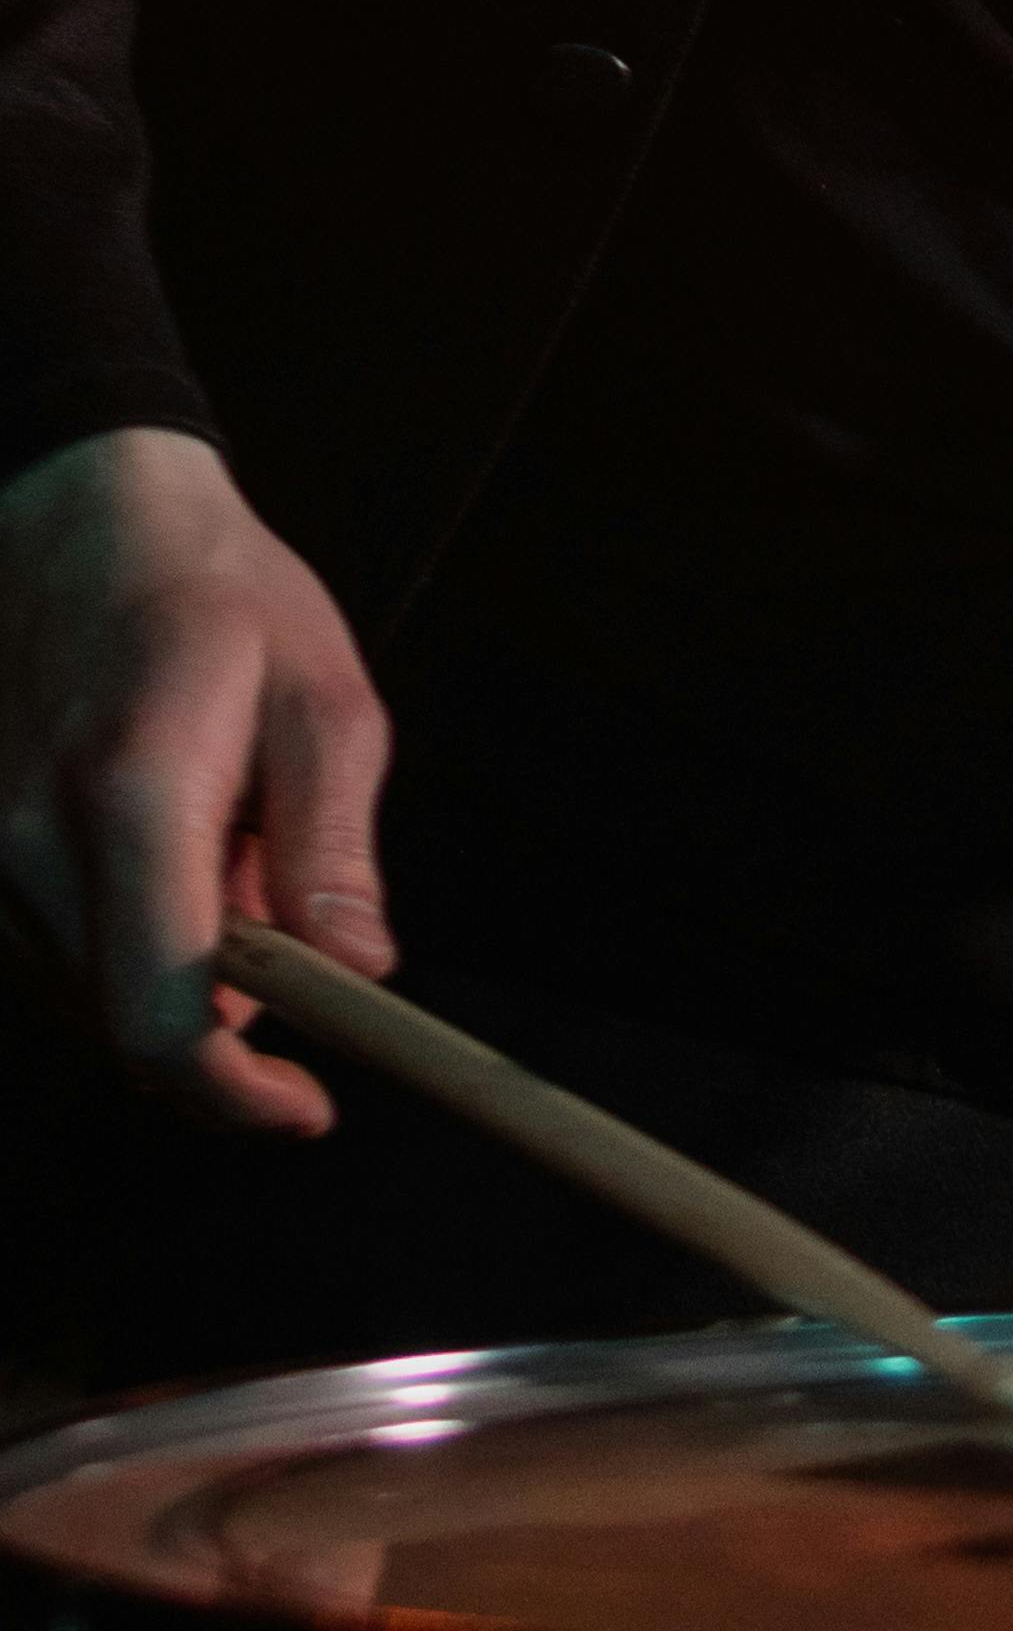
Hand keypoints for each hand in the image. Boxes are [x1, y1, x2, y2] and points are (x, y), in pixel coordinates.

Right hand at [0, 426, 394, 1129]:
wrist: (83, 522)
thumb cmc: (221, 600)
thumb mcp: (322, 702)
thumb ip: (334, 846)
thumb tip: (362, 971)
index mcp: (132, 799)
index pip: (160, 1019)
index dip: (235, 1096)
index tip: (305, 1108)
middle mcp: (32, 842)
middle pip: (126, 1028)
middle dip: (228, 1028)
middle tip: (301, 935)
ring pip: (96, 999)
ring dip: (184, 977)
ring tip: (237, 850)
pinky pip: (65, 955)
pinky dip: (137, 942)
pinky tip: (182, 852)